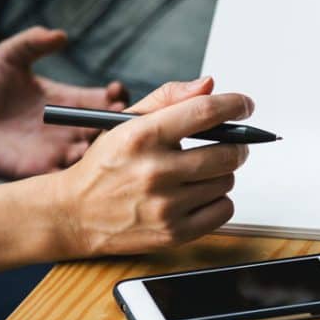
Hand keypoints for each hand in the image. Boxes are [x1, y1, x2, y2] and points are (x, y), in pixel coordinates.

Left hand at [0, 26, 128, 178]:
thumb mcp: (9, 57)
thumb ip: (32, 43)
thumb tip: (60, 35)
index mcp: (69, 100)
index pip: (106, 101)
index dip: (118, 97)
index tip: (116, 92)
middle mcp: (70, 127)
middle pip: (108, 129)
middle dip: (118, 125)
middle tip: (115, 118)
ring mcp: (58, 151)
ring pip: (94, 155)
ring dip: (102, 150)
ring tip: (96, 139)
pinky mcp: (41, 171)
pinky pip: (69, 178)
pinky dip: (80, 174)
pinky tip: (81, 163)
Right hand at [46, 77, 252, 256]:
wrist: (74, 214)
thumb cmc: (106, 163)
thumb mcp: (127, 121)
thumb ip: (169, 97)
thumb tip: (210, 86)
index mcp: (142, 136)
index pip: (204, 112)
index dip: (234, 105)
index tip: (245, 105)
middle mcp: (154, 171)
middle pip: (226, 152)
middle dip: (236, 145)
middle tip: (230, 144)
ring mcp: (165, 206)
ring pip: (227, 181)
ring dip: (222, 173)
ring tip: (200, 172)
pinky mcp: (173, 233)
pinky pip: (224, 210)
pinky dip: (219, 200)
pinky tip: (199, 194)